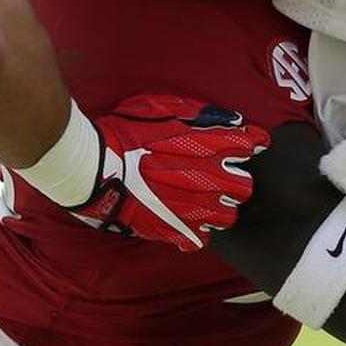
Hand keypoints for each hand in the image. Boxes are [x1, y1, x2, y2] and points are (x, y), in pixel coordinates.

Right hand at [72, 95, 269, 251]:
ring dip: (221, 207)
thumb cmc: (125, 133)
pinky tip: (189, 220)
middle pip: (245, 186)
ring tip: (206, 200)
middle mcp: (205, 179)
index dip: (252, 142)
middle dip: (238, 179)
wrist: (93, 168)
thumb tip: (232, 120)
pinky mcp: (171, 230)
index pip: (250, 144)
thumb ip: (200, 113)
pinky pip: (201, 238)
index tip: (250, 143)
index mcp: (205, 146)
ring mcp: (190, 208)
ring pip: (227, 216)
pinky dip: (198, 231)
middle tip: (223, 174)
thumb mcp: (161, 107)